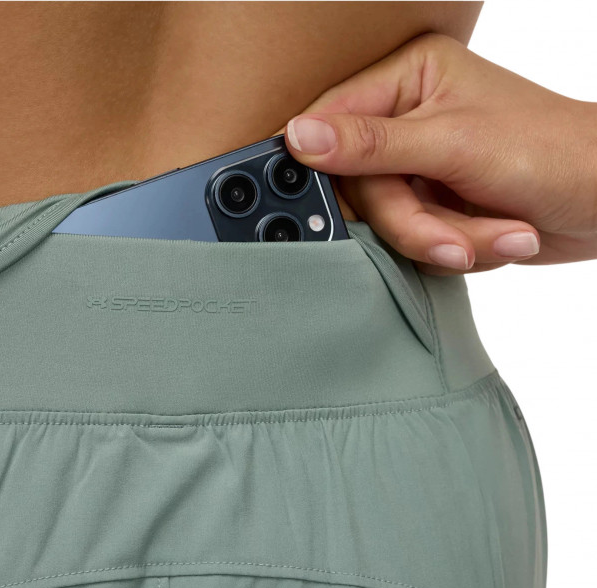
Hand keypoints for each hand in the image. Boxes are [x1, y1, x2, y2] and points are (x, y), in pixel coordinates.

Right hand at [280, 32, 596, 273]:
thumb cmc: (548, 152)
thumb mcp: (450, 144)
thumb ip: (370, 145)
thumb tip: (299, 137)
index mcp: (409, 77)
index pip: (334, 123)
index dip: (330, 169)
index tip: (325, 206)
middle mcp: (408, 119)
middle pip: (361, 189)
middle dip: (414, 223)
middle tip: (453, 239)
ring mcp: (422, 167)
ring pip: (389, 224)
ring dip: (444, 241)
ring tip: (498, 235)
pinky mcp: (435, 207)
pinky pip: (413, 242)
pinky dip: (455, 249)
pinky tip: (496, 234)